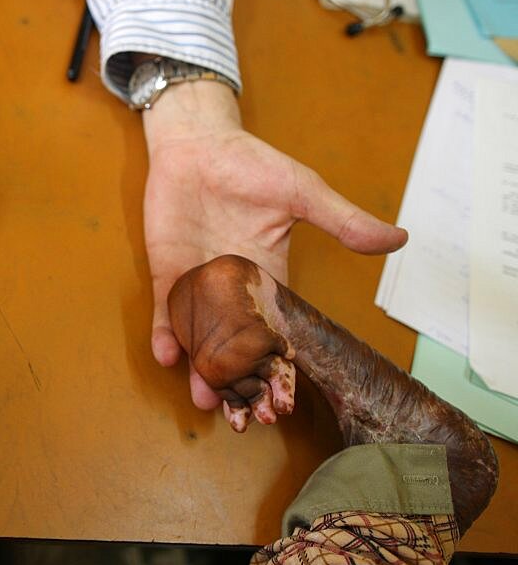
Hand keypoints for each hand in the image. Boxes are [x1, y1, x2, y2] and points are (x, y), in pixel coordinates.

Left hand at [141, 81, 406, 409]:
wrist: (199, 143)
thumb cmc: (251, 164)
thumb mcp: (302, 191)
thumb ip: (341, 220)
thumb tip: (398, 240)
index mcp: (271, 278)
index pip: (279, 334)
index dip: (281, 369)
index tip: (285, 401)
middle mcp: (236, 291)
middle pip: (240, 349)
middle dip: (243, 385)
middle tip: (247, 421)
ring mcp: (200, 284)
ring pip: (202, 339)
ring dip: (203, 370)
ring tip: (208, 401)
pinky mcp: (168, 272)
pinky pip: (166, 310)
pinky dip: (166, 332)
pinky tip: (167, 356)